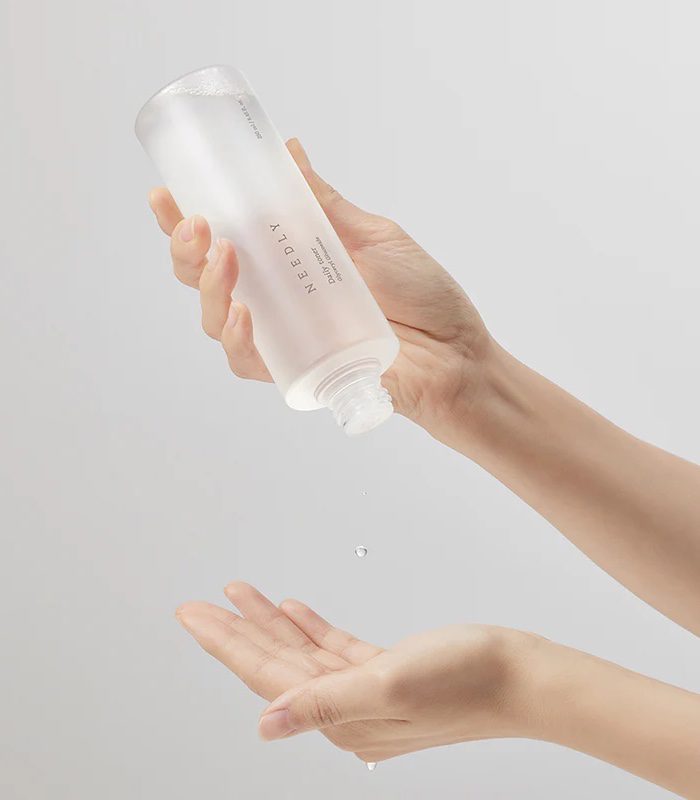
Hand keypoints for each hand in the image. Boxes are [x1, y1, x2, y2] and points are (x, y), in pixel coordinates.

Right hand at [148, 139, 491, 429]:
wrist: (458, 355)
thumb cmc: (424, 297)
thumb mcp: (374, 237)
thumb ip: (328, 205)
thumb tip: (291, 150)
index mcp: (290, 264)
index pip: (226, 241)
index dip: (187, 222)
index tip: (166, 195)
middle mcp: (279, 301)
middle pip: (207, 280)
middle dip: (186, 252)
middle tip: (195, 225)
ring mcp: (285, 338)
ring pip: (217, 320)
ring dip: (208, 288)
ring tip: (222, 257)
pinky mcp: (296, 373)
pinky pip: (248, 362)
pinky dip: (237, 339)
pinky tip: (243, 313)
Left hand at [175, 583, 539, 763]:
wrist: (523, 677)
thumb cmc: (469, 681)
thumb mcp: (390, 684)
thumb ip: (322, 703)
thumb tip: (264, 725)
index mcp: (341, 717)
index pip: (266, 677)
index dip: (225, 644)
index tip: (192, 617)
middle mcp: (346, 709)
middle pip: (274, 664)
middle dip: (233, 631)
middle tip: (196, 606)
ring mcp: (366, 691)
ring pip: (301, 652)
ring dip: (269, 622)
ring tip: (238, 594)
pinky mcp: (385, 671)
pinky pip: (333, 648)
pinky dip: (309, 627)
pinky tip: (292, 609)